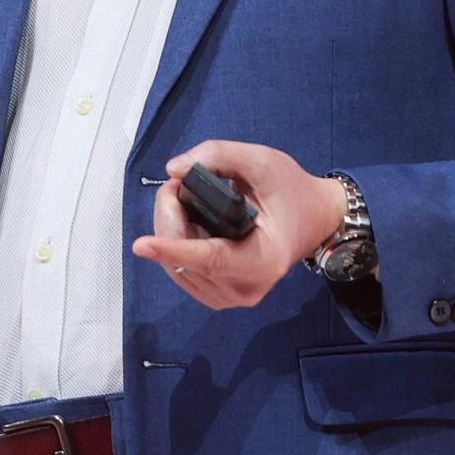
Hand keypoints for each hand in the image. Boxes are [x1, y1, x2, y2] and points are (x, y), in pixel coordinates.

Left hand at [131, 139, 344, 309]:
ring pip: (176, 266)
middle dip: (169, 215)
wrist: (314, 219)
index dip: (172, 248)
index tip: (140, 244)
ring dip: (168, 228)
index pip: (210, 259)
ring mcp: (230, 298)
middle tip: (177, 182)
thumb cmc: (292, 191)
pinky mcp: (218, 297)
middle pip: (184, 258)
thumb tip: (174, 170)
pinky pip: (180, 271)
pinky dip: (174, 243)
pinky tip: (187, 221)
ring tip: (185, 198)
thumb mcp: (263, 161)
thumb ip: (220, 155)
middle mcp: (246, 289)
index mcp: (264, 260)